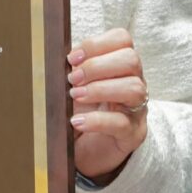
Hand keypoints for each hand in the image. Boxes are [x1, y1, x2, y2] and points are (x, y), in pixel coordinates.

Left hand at [69, 28, 148, 181]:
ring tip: (75, 96)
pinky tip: (77, 121)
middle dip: (97, 66)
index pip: (122, 40)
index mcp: (120, 66)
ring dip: (99, 89)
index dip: (96, 44)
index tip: (72, 58)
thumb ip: (72, 71)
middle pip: (131, 60)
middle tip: (72, 79)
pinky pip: (121, 123)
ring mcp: (137, 109)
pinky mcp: (133, 134)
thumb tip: (54, 60)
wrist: (90, 152)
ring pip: (134, 88)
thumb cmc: (84, 113)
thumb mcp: (76, 88)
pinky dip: (96, 120)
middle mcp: (135, 83)